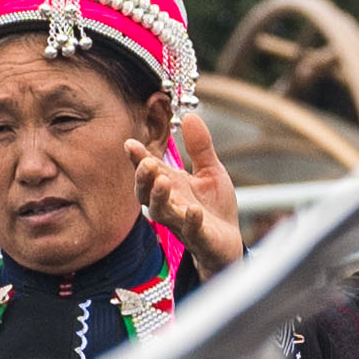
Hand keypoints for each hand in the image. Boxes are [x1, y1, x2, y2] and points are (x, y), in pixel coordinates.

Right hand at [139, 112, 248, 271]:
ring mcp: (183, 225)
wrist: (229, 243)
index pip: (148, 172)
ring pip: (162, 213)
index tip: (129, 143)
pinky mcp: (201, 240)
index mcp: (170, 187)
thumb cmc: (214, 208)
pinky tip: (194, 210)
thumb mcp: (210, 171)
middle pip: (145, 194)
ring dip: (159, 198)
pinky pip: (193, 232)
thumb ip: (200, 147)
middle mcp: (170, 206)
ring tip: (163, 181)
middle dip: (143, 179)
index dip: (138, 159)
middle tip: (147, 163)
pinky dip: (192, 222)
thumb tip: (189, 115)